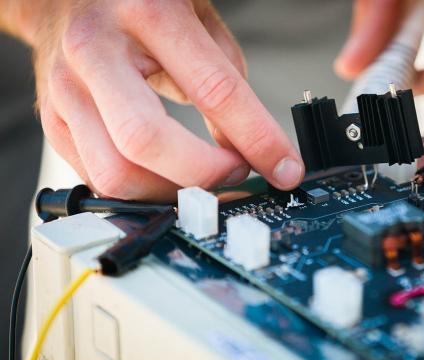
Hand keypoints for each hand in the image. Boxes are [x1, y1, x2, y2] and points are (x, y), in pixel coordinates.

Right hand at [14, 0, 303, 201]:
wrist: (69, 0)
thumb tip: (248, 151)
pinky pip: (98, 179)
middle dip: (205, 175)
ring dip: (173, 192)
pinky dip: (142, 191)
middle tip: (237, 175)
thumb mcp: (199, 22)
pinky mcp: (54, 121)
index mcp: (147, 12)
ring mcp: (66, 88)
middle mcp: (96, 49)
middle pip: (147, 140)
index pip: (214, 90)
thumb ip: (226, 84)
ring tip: (203, 181)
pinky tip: (166, 178)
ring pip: (116, 172)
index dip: (258, 140)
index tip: (285, 168)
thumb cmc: (141, 7)